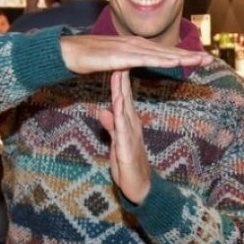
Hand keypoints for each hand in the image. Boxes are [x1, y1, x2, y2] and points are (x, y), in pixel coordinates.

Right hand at [61, 34, 212, 74]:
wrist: (68, 52)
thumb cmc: (88, 58)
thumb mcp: (114, 61)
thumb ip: (128, 62)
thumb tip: (137, 65)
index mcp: (135, 46)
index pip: (164, 51)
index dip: (183, 55)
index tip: (200, 59)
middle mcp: (135, 44)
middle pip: (167, 50)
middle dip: (189, 54)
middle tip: (209, 58)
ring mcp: (128, 48)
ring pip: (160, 54)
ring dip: (181, 57)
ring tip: (199, 60)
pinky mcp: (120, 56)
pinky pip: (144, 59)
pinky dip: (161, 60)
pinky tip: (175, 63)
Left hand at [97, 70, 152, 203]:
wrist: (140, 188)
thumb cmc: (128, 165)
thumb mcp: (116, 143)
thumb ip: (111, 127)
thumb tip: (103, 111)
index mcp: (128, 122)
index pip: (123, 97)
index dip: (119, 79)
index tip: (116, 60)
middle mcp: (132, 125)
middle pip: (125, 97)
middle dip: (122, 77)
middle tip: (120, 55)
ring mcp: (131, 135)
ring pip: (125, 109)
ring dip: (122, 91)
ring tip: (118, 73)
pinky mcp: (127, 148)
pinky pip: (123, 129)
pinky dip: (120, 114)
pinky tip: (117, 102)